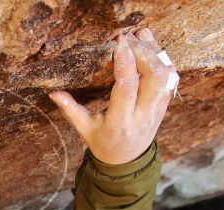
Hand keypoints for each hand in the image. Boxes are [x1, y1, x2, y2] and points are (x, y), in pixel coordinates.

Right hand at [48, 27, 176, 164]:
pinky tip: (151, 46)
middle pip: (153, 78)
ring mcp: (157, 110)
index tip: (118, 44)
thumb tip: (53, 92)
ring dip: (155, 52)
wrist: (127, 160)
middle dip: (142, 52)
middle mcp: (142, 115)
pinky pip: (170, 78)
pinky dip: (163, 59)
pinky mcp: (164, 104)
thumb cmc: (103, 142)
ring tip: (141, 35)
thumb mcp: (84, 129)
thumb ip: (71, 110)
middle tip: (128, 37)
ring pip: (165, 76)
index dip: (125, 63)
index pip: (127, 88)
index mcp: (120, 122)